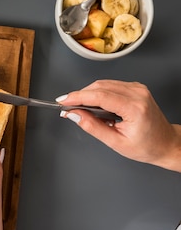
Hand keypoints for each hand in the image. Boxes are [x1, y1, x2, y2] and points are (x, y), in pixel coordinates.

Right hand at [56, 80, 180, 171]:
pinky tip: (94, 106)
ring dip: (87, 94)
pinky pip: (110, 85)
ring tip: (79, 109)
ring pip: (103, 84)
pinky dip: (97, 93)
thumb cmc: (146, 146)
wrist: (166, 143)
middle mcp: (138, 94)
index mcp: (135, 108)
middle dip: (79, 96)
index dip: (77, 97)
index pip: (99, 96)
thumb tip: (73, 115)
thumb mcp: (116, 142)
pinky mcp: (135, 88)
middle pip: (99, 86)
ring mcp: (138, 88)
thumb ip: (92, 127)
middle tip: (67, 108)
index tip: (63, 101)